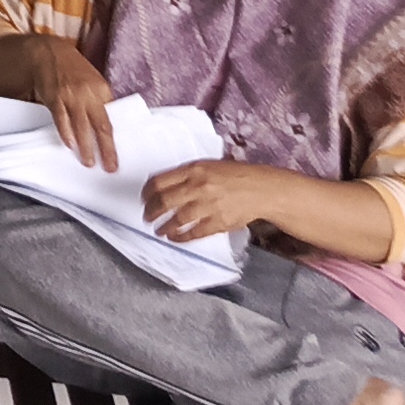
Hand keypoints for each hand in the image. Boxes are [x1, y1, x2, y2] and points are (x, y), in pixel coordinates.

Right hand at [11, 34, 118, 169]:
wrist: (49, 52)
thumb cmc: (74, 69)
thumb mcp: (93, 81)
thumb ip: (100, 101)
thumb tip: (105, 125)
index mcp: (102, 90)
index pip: (111, 121)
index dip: (114, 142)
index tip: (116, 158)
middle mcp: (88, 94)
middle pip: (101, 127)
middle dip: (106, 149)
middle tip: (109, 167)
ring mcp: (71, 96)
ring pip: (81, 127)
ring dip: (85, 147)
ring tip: (88, 162)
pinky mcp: (54, 98)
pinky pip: (61, 120)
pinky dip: (66, 133)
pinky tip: (69, 145)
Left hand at [145, 158, 284, 242]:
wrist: (261, 189)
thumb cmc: (234, 176)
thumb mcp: (208, 165)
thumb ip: (187, 174)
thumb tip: (164, 185)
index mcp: (194, 169)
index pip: (160, 181)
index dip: (147, 192)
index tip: (144, 198)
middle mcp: (198, 187)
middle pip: (165, 201)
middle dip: (151, 211)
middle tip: (147, 216)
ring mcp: (208, 206)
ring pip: (177, 219)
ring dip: (164, 227)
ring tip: (159, 230)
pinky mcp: (218, 222)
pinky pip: (194, 233)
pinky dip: (182, 237)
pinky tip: (175, 238)